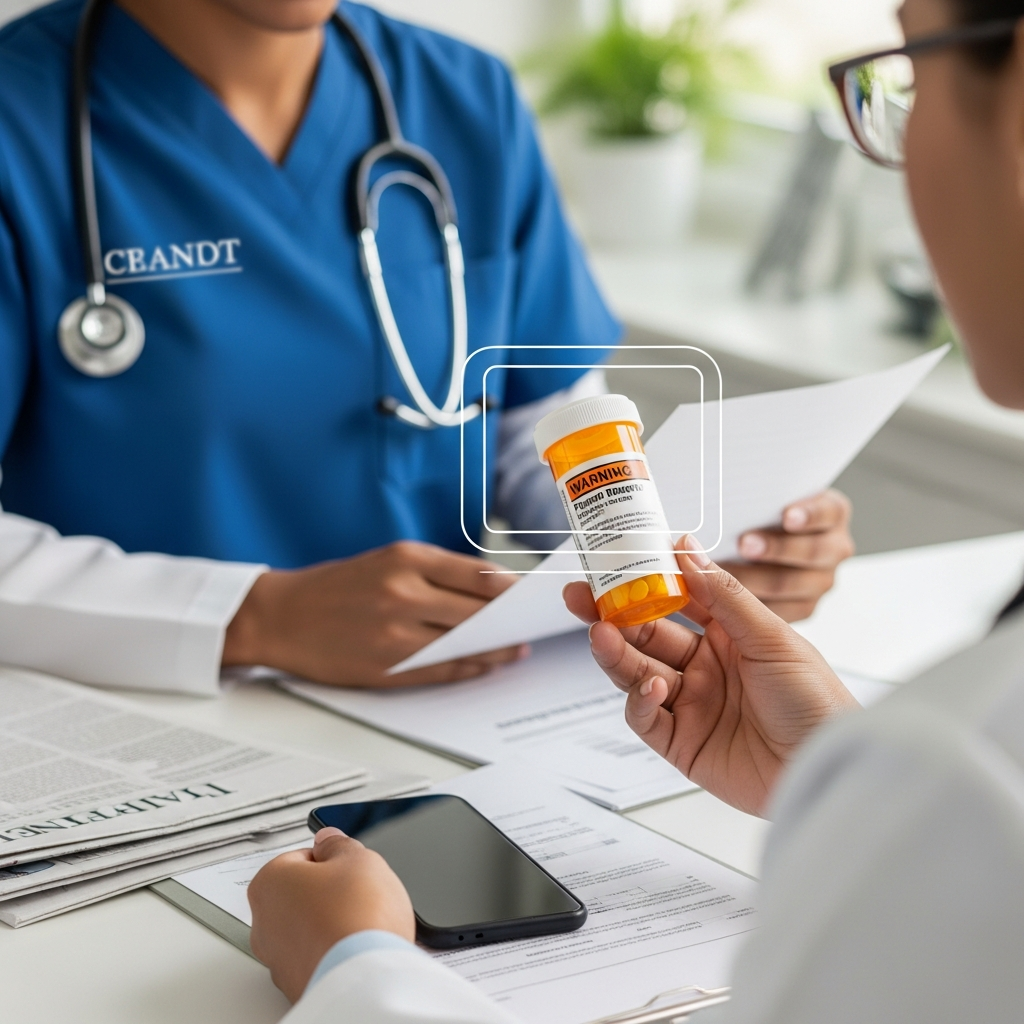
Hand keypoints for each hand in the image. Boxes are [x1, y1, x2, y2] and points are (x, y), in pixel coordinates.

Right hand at [223, 541, 526, 686]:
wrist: (279, 616)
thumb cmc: (335, 586)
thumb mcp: (385, 560)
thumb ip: (436, 572)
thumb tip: (490, 589)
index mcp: (404, 559)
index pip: (477, 575)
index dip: (510, 590)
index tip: (529, 595)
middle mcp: (402, 594)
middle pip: (478, 612)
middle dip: (509, 620)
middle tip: (531, 624)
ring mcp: (395, 635)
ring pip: (465, 645)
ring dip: (497, 649)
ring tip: (515, 647)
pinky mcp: (386, 668)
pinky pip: (443, 672)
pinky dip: (471, 669)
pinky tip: (486, 664)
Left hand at [249, 827, 414, 1002]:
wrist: (365, 978)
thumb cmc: (356, 917)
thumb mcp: (358, 859)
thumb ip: (338, 844)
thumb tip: (328, 839)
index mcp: (269, 882)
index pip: (301, 857)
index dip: (333, 860)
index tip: (349, 867)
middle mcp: (263, 923)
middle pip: (303, 895)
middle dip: (330, 894)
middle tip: (359, 894)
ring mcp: (277, 959)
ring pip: (309, 929)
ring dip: (332, 924)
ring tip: (363, 925)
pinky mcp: (296, 985)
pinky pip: (318, 957)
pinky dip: (335, 952)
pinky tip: (358, 948)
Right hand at [563, 539, 857, 816]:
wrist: (828, 770)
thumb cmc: (816, 703)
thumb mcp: (772, 637)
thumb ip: (723, 595)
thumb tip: (686, 548)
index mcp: (729, 635)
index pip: (676, 600)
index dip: (645, 581)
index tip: (617, 561)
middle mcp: (705, 667)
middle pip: (646, 636)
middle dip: (611, 615)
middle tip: (581, 597)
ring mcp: (691, 705)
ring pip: (637, 674)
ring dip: (616, 654)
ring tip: (599, 635)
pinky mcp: (681, 744)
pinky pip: (646, 719)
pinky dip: (639, 702)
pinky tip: (649, 688)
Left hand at [721, 489, 853, 621]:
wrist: (766, 538)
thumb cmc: (763, 512)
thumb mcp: (768, 500)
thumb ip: (757, 501)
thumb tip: (728, 501)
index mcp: (832, 511)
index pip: (827, 511)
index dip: (808, 515)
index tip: (787, 517)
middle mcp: (835, 547)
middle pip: (812, 552)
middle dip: (776, 549)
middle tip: (744, 544)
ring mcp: (822, 579)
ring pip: (793, 584)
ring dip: (756, 579)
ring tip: (725, 572)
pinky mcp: (805, 605)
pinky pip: (782, 610)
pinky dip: (752, 605)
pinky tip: (725, 597)